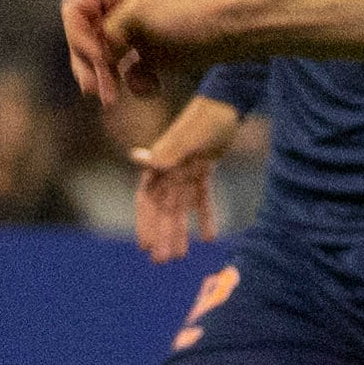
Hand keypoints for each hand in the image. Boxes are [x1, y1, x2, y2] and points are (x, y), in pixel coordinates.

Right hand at [63, 0, 230, 97]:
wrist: (238, 28)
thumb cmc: (191, 12)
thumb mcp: (138, 12)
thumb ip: (107, 30)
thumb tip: (98, 56)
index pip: (75, 11)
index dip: (79, 38)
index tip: (98, 58)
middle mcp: (122, 4)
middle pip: (85, 37)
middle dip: (89, 64)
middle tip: (97, 91)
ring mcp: (137, 30)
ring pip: (104, 58)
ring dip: (107, 78)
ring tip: (113, 97)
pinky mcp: (153, 53)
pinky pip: (128, 72)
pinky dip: (134, 82)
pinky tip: (150, 86)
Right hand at [131, 97, 238, 262]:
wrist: (228, 102)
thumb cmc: (205, 117)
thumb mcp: (187, 136)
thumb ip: (166, 151)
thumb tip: (135, 158)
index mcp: (160, 163)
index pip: (148, 199)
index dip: (145, 223)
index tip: (146, 246)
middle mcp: (169, 169)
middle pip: (164, 208)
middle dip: (162, 234)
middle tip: (162, 261)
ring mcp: (185, 170)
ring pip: (180, 207)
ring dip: (180, 231)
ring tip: (181, 256)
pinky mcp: (202, 169)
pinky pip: (201, 197)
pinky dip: (204, 216)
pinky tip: (208, 237)